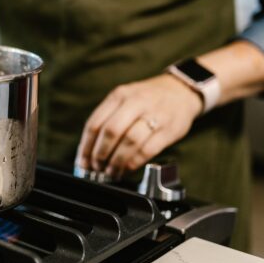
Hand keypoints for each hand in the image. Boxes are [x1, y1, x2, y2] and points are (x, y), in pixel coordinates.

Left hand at [75, 74, 203, 179]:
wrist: (181, 91)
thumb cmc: (147, 99)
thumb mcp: (125, 99)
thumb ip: (108, 119)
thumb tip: (89, 151)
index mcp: (119, 95)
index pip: (95, 123)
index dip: (86, 146)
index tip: (82, 162)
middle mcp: (135, 102)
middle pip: (111, 131)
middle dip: (100, 154)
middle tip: (96, 168)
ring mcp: (154, 115)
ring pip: (130, 142)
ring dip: (117, 161)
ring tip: (111, 171)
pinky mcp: (169, 130)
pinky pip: (148, 150)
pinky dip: (134, 162)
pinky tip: (128, 168)